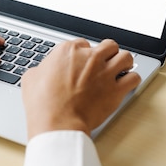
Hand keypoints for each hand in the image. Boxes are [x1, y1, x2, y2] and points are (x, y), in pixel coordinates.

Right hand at [20, 38, 140, 139]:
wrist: (57, 122)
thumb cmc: (43, 102)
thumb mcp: (31, 78)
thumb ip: (43, 69)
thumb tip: (44, 72)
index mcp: (68, 50)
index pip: (82, 43)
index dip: (83, 54)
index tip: (82, 62)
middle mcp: (89, 57)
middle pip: (108, 45)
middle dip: (107, 53)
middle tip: (103, 63)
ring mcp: (105, 72)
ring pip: (125, 57)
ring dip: (123, 63)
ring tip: (119, 70)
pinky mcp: (116, 89)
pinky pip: (133, 78)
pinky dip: (131, 80)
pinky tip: (125, 84)